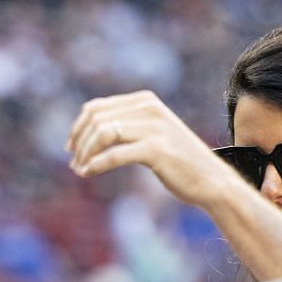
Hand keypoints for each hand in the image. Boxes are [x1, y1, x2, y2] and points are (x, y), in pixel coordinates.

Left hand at [67, 91, 231, 212]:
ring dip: (85, 154)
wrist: (210, 179)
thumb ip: (126, 125)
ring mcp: (154, 128)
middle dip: (79, 142)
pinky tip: (88, 173)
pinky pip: (114, 155)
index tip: (71, 147)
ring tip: (80, 169)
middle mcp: (149, 109)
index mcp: (145, 101)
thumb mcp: (152, 133)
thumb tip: (88, 130)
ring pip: (102, 134)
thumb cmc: (177, 160)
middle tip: (74, 162)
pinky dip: (96, 165)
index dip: (78, 127)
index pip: (96, 107)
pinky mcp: (156, 150)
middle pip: (96, 120)